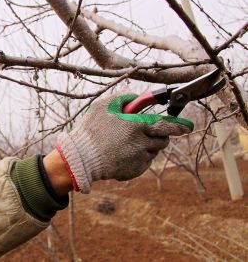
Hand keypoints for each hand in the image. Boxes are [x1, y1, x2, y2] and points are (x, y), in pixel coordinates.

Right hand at [56, 93, 193, 192]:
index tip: (187, 126)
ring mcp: (139, 159)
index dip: (179, 125)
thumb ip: (124, 98)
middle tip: (150, 133)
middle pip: (163, 140)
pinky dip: (138, 157)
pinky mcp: (134, 171)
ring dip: (146, 145)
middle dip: (161, 135)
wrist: (81, 158)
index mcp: (137, 126)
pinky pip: (143, 162)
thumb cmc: (91, 130)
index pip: (166, 125)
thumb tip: (138, 98)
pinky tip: (122, 153)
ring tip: (127, 143)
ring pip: (153, 151)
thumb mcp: (104, 106)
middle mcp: (142, 143)